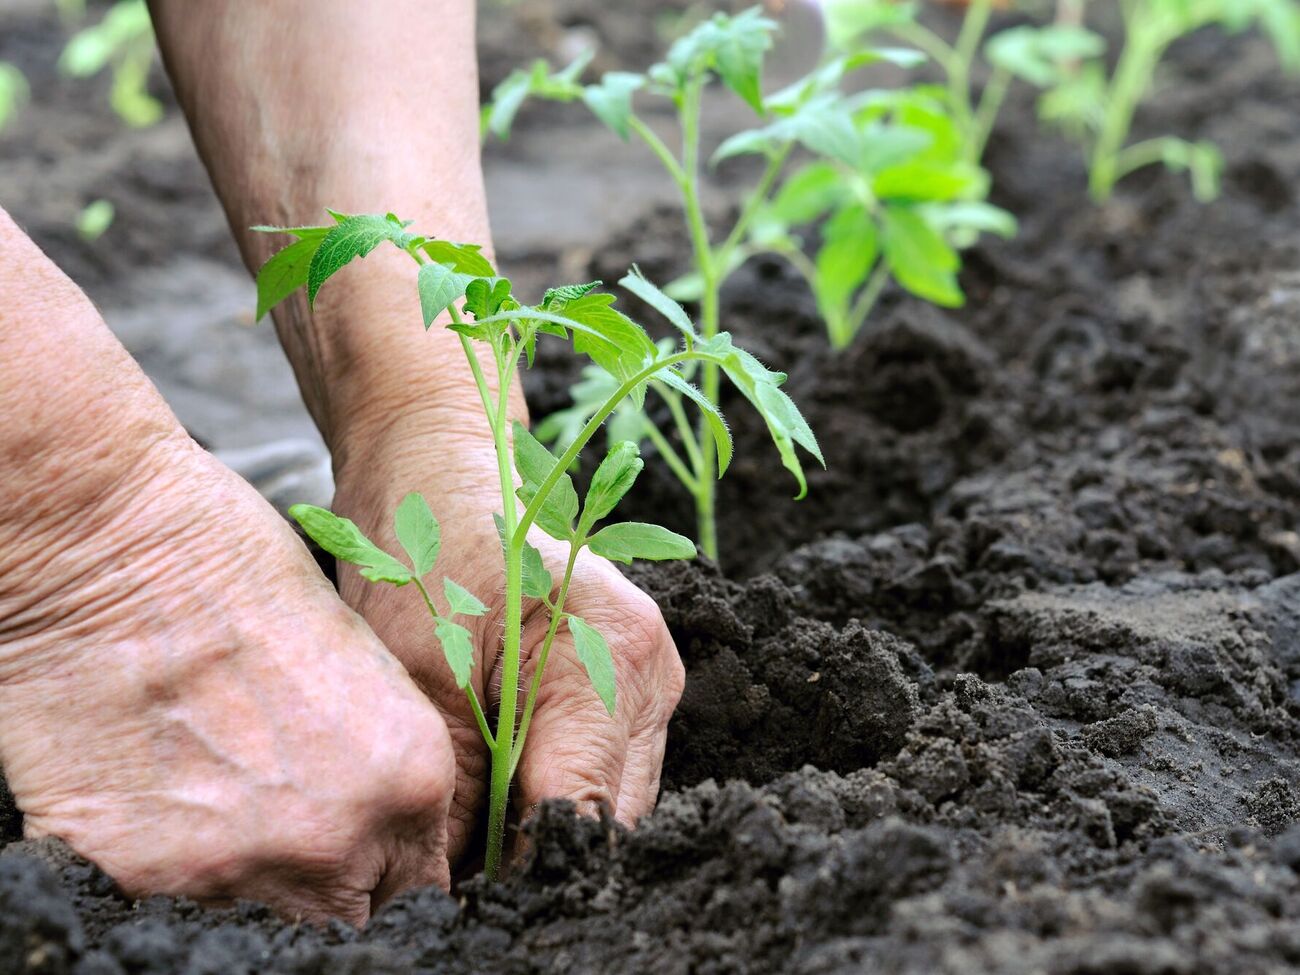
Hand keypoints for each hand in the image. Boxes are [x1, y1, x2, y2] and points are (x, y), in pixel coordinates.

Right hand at [0, 428, 457, 925]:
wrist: (119, 547)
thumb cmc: (242, 575)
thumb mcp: (362, 665)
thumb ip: (383, 767)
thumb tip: (379, 833)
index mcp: (410, 780)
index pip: (420, 890)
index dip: (386, 879)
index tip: (363, 870)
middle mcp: (338, 839)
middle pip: (348, 921)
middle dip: (329, 892)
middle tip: (290, 840)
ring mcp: (237, 866)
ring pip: (262, 928)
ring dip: (247, 885)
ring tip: (217, 808)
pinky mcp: (140, 874)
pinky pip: (167, 911)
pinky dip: (165, 873)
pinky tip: (156, 804)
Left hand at [331, 412, 685, 865]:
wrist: (438, 468)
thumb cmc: (423, 549)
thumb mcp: (419, 675)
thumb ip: (453, 792)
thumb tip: (452, 891)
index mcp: (612, 657)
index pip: (582, 815)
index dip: (520, 871)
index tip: (458, 897)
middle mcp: (651, 672)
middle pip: (609, 820)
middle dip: (534, 857)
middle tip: (452, 869)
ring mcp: (650, 679)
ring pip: (610, 803)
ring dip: (543, 827)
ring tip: (466, 831)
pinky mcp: (631, 684)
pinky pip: (602, 769)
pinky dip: (549, 792)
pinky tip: (494, 789)